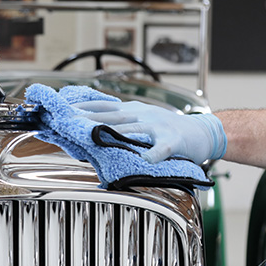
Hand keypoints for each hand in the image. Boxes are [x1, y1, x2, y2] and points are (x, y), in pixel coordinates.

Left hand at [73, 100, 225, 163]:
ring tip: (96, 136)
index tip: (62, 109)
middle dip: (89, 117)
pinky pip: (161, 148)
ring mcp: (158, 127)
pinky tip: (144, 159)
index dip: (82, 107)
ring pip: (132, 129)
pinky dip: (153, 153)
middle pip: (112, 115)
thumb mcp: (143, 121)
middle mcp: (143, 115)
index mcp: (134, 110)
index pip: (103, 106)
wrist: (203, 132)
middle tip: (68, 119)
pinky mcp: (173, 141)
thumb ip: (120, 125)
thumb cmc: (169, 130)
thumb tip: (91, 130)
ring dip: (114, 132)